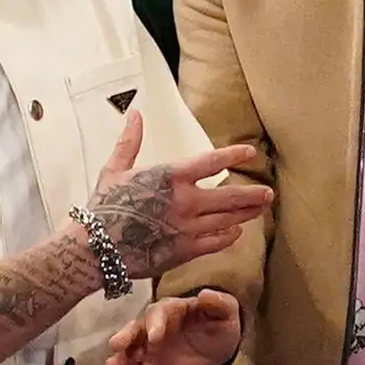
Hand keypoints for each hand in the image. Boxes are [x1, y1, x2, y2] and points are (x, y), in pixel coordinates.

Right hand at [76, 110, 270, 275]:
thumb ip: (130, 141)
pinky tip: (237, 232)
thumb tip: (135, 114)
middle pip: (230, 195)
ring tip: (261, 209)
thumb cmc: (104, 207)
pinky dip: (229, 236)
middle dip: (252, 194)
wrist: (95, 248)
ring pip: (228, 219)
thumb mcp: (115, 169)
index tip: (250, 153)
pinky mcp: (185, 250)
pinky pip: (216, 242)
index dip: (233, 155)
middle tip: (269, 193)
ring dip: (247, 214)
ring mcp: (188, 227)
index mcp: (171, 176)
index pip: (211, 162)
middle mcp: (185, 201)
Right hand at [103, 288, 244, 364]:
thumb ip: (218, 304)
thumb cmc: (220, 328)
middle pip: (135, 329)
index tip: (154, 337)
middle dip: (126, 336)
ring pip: (129, 351)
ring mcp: (147, 348)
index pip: (159, 313)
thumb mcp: (226, 314)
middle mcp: (154, 327)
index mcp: (171, 310)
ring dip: (119, 358)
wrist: (216, 355)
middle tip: (116, 346)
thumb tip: (205, 294)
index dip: (155, 323)